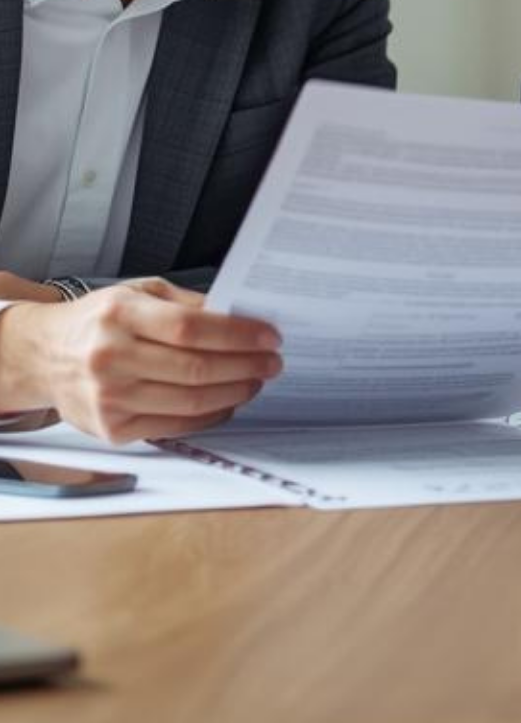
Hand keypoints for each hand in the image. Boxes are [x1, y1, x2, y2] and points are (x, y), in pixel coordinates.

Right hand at [0, 280, 282, 444]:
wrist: (45, 356)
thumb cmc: (98, 322)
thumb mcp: (138, 294)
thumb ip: (187, 304)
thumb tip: (240, 317)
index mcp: (120, 315)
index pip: (191, 328)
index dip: (238, 335)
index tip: (269, 337)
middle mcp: (111, 357)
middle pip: (196, 368)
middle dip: (246, 366)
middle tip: (272, 362)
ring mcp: (110, 397)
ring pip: (190, 401)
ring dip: (235, 393)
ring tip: (255, 381)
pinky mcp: (113, 428)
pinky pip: (175, 426)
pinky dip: (210, 416)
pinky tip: (227, 403)